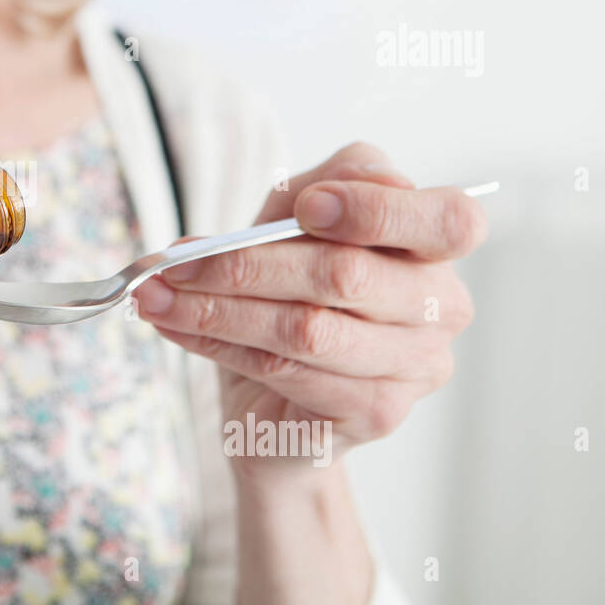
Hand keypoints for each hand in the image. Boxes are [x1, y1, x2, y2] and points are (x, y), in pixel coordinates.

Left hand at [134, 142, 487, 477]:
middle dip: (246, 264)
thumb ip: (312, 191)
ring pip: (306, 328)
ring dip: (216, 308)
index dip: (376, 210)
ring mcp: (415, 366)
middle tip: (176, 261)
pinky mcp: (376, 412)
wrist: (276, 404)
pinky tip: (176, 327)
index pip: (447, 220)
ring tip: (156, 296)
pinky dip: (218, 343)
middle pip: (346, 275)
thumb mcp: (293, 225)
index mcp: (434, 248)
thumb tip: (316, 196)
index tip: (306, 207)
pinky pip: (286, 370)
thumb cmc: (290, 296)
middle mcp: (441, 307)